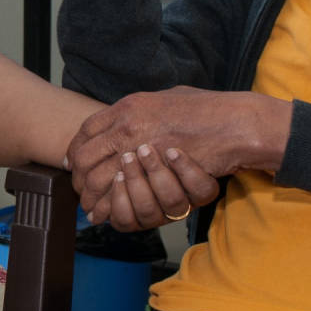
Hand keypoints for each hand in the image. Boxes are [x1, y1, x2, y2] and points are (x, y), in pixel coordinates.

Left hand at [68, 88, 290, 222]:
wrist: (235, 124)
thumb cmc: (208, 109)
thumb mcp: (169, 97)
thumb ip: (145, 107)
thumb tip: (127, 116)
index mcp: (129, 105)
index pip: (87, 129)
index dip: (77, 149)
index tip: (76, 162)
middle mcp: (128, 126)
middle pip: (86, 156)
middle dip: (79, 177)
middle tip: (79, 189)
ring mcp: (139, 150)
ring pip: (98, 179)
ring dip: (91, 196)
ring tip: (90, 206)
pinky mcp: (154, 177)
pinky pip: (119, 197)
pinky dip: (108, 208)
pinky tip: (104, 213)